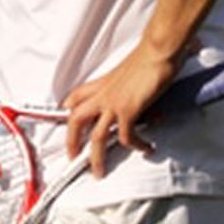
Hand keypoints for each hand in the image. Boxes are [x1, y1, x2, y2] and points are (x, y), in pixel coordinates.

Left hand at [63, 44, 177, 177]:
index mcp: (101, 84)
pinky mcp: (128, 110)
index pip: (75, 98)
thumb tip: (136, 107)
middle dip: (71, 141)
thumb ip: (125, 90)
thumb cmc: (146, 57)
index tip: (65, 123)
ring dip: (96, 158)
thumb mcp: (128, 74)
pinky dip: (136, 146)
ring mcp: (113, 103)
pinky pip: (126, 137)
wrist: (157, 51)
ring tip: (99, 172)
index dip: (67, 111)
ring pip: (96, 137)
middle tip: (73, 157)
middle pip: (75, 120)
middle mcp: (102, 95)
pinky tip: (145, 148)